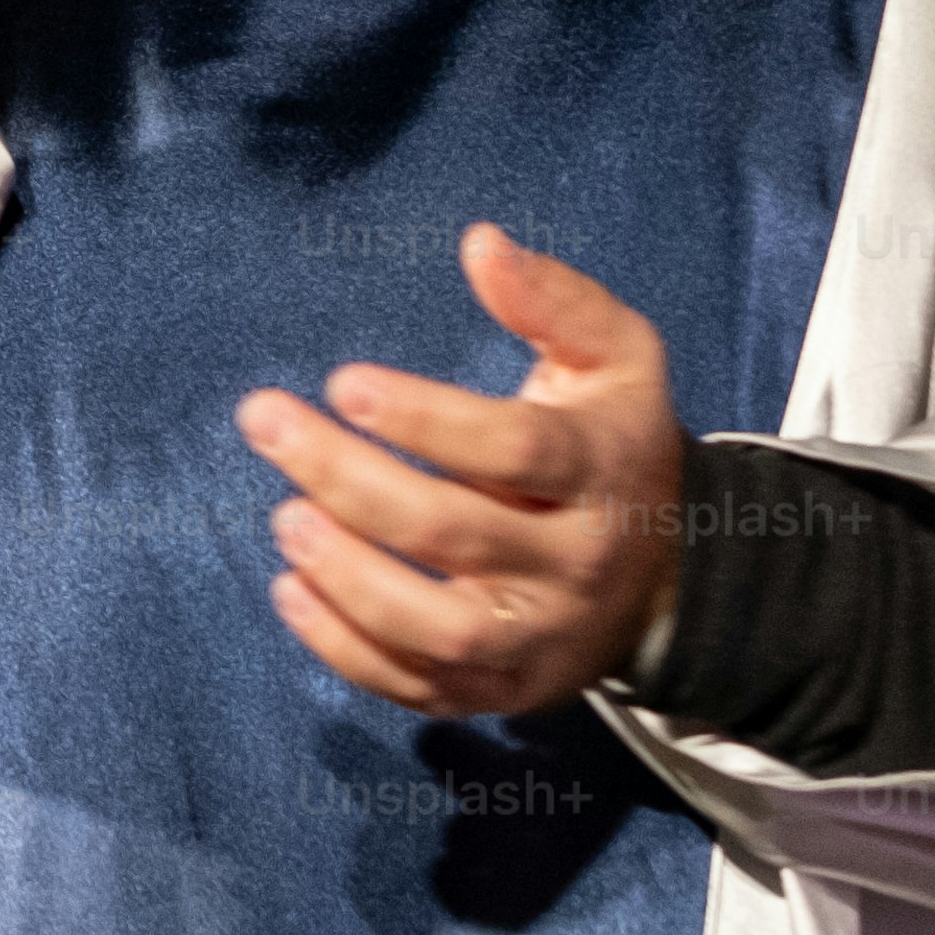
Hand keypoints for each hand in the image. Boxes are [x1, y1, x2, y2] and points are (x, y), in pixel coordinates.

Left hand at [234, 227, 686, 719]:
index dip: (427, 417)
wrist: (669, 578)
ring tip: (283, 517)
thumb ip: (555, 300)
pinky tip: (290, 588)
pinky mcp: (501, 692)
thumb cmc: (614, 443)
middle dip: (349, 478)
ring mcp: (539, 638)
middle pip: (456, 532)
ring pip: (439, 629)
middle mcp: (578, 563)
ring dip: (348, 577)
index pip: (515, 448)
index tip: (342, 382)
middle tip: (265, 423)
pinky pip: (419, 687)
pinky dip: (346, 649)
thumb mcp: (616, 359)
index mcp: (606, 471)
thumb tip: (479, 242)